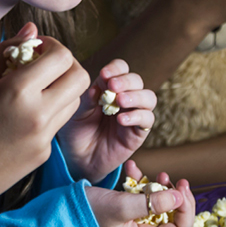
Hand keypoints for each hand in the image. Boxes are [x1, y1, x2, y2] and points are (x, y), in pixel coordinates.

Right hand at [0, 23, 90, 217]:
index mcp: (17, 91)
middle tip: (40, 65)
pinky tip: (19, 117)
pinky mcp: (44, 154)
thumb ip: (4, 52)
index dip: (52, 46)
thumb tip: (31, 30)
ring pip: (73, 101)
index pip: (62, 56)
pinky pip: (57, 123)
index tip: (33, 48)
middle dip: (65, 65)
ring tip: (29, 90)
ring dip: (60, 88)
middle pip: (79, 77)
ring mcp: (45, 138)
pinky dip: (47, 112)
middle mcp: (39, 114)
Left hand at [58, 59, 154, 181]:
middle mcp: (125, 97)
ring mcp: (133, 114)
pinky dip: (136, 116)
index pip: (121, 68)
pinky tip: (121, 119)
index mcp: (109, 86)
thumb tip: (98, 86)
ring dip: (136, 96)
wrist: (78, 158)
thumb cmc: (76, 130)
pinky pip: (147, 120)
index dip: (116, 68)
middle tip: (112, 86)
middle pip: (137, 80)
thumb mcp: (77, 111)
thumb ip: (88, 98)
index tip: (104, 74)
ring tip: (120, 101)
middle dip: (126, 81)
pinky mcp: (138, 133)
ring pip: (148, 98)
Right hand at [86, 163, 195, 226]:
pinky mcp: (125, 212)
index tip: (181, 188)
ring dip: (162, 189)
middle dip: (177, 198)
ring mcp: (134, 223)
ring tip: (158, 174)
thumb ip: (152, 203)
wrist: (63, 209)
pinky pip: (142, 199)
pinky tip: (134, 170)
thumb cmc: (89, 210)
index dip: (186, 209)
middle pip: (174, 219)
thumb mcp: (121, 205)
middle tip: (175, 180)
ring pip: (160, 208)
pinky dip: (142, 184)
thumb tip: (179, 198)